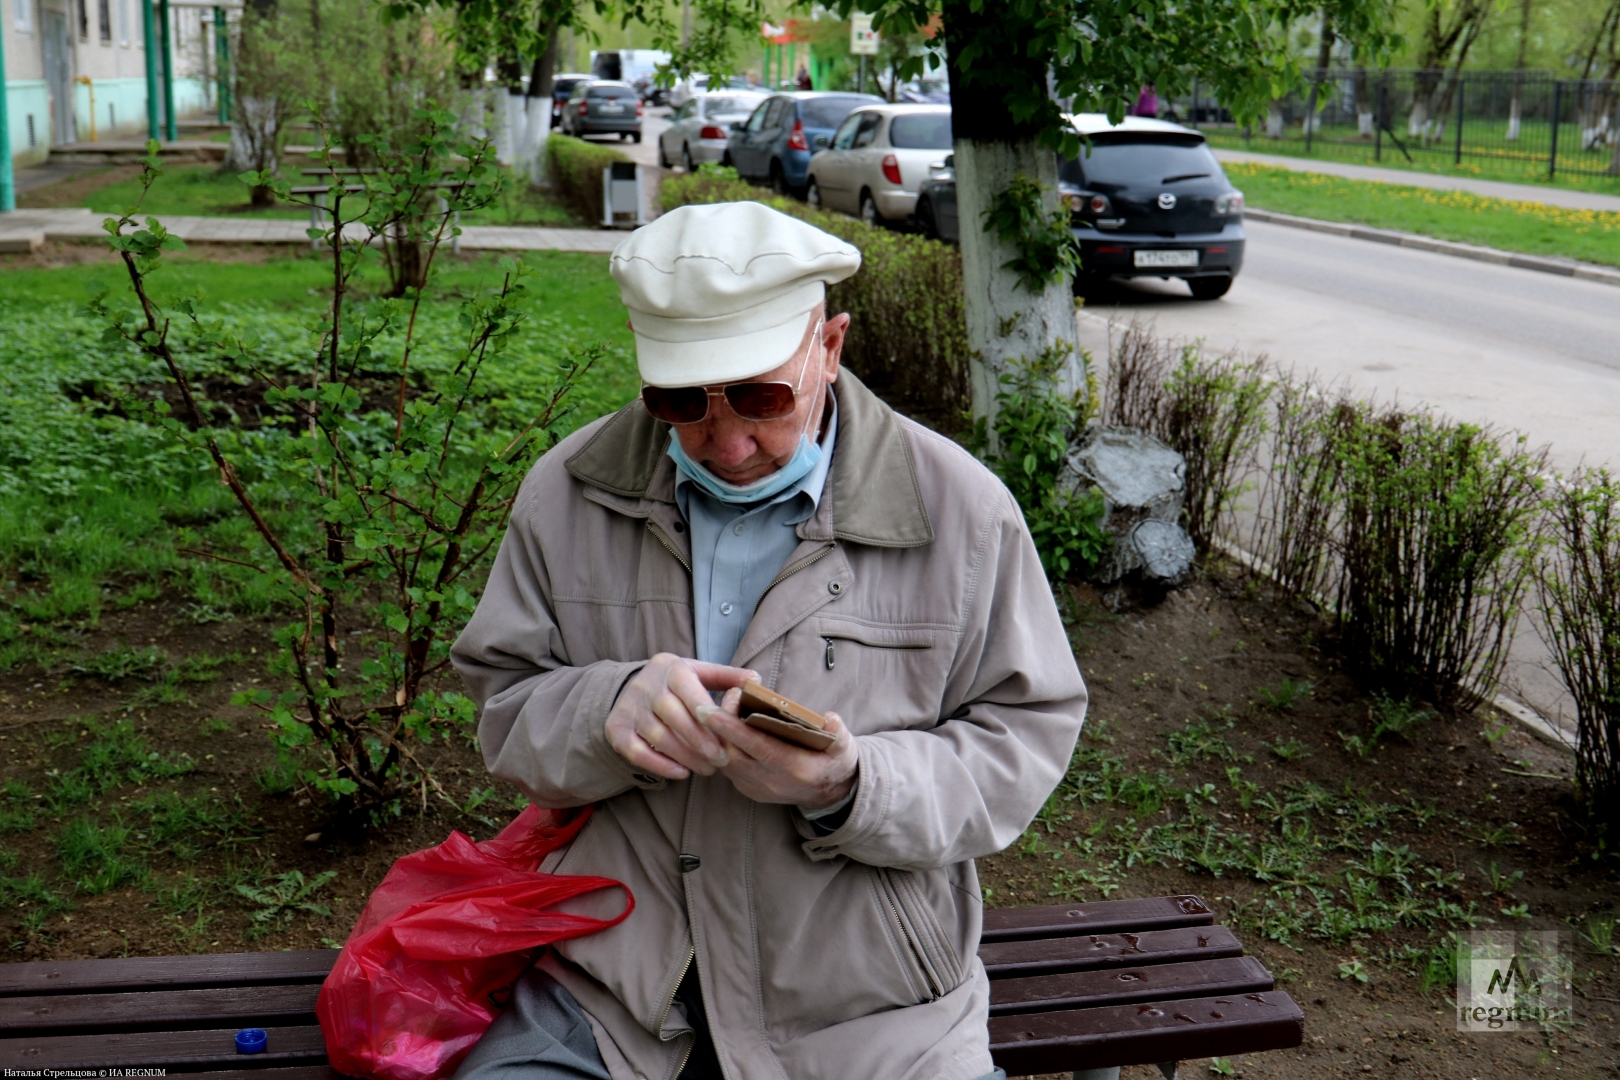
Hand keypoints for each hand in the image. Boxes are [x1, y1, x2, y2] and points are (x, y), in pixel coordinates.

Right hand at [605, 654, 757, 780]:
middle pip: (673, 716)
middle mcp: (646, 685)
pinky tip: (682, 773)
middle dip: (700, 741)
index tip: (727, 736)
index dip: (708, 715)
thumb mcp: (700, 672)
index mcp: (670, 668)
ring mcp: (629, 707)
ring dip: (685, 756)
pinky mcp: (616, 729)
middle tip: (721, 760)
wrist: (633, 687)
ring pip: (658, 736)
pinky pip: (637, 752)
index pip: (689, 691)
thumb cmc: (678, 684)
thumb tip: (756, 683)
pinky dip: (660, 765)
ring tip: (707, 769)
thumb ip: (728, 677)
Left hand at [700, 688, 858, 808]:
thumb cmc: (834, 762)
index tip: (710, 710)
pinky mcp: (749, 790)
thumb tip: (830, 719)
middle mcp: (772, 782)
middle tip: (718, 700)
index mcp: (796, 768)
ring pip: (725, 761)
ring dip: (717, 737)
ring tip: (719, 710)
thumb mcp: (844, 746)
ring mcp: (758, 788)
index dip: (731, 728)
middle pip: (732, 753)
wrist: (830, 793)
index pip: (757, 747)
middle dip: (718, 727)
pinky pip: (727, 768)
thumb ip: (838, 732)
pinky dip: (721, 747)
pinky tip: (722, 729)